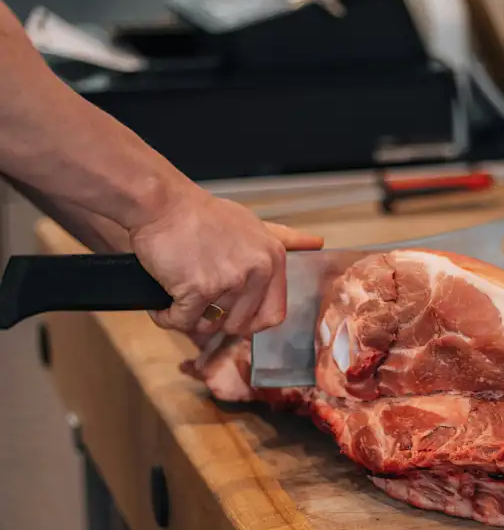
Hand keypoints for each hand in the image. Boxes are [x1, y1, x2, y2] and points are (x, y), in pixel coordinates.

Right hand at [129, 188, 322, 336]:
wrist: (160, 203)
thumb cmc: (200, 214)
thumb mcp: (251, 223)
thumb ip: (283, 238)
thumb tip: (318, 243)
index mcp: (272, 259)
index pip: (274, 315)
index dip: (250, 323)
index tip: (233, 316)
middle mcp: (256, 271)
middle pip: (238, 325)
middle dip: (214, 318)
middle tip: (196, 294)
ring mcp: (228, 281)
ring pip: (207, 325)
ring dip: (188, 316)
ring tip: (178, 288)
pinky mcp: (198, 290)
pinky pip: (181, 322)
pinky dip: (166, 316)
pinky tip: (163, 298)